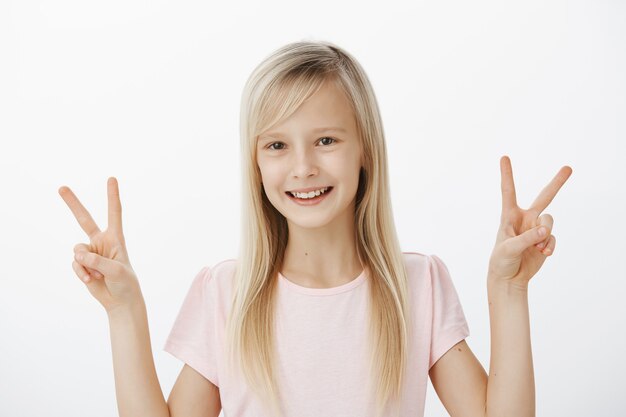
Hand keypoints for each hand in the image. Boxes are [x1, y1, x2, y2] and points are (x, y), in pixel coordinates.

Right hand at [59, 177, 142, 312]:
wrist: (119, 300)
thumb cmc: (125, 283)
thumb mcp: (116, 271)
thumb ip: (98, 262)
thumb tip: (80, 255)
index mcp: (116, 238)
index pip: (114, 213)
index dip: (112, 196)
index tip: (112, 178)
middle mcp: (101, 241)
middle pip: (84, 219)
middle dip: (73, 204)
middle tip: (61, 187)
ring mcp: (90, 252)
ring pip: (77, 251)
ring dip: (85, 265)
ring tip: (98, 275)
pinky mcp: (82, 264)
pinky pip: (75, 264)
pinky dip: (81, 273)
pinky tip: (91, 280)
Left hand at [487, 156, 572, 289]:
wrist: (509, 278)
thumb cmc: (501, 261)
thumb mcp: (509, 248)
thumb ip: (527, 238)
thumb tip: (545, 230)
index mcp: (509, 216)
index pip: (508, 191)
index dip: (507, 174)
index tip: (504, 157)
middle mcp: (524, 219)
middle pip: (544, 197)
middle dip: (557, 183)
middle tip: (568, 168)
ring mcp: (536, 229)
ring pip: (549, 222)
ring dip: (546, 235)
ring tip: (537, 248)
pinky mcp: (545, 241)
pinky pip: (553, 238)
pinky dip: (550, 246)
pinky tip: (544, 254)